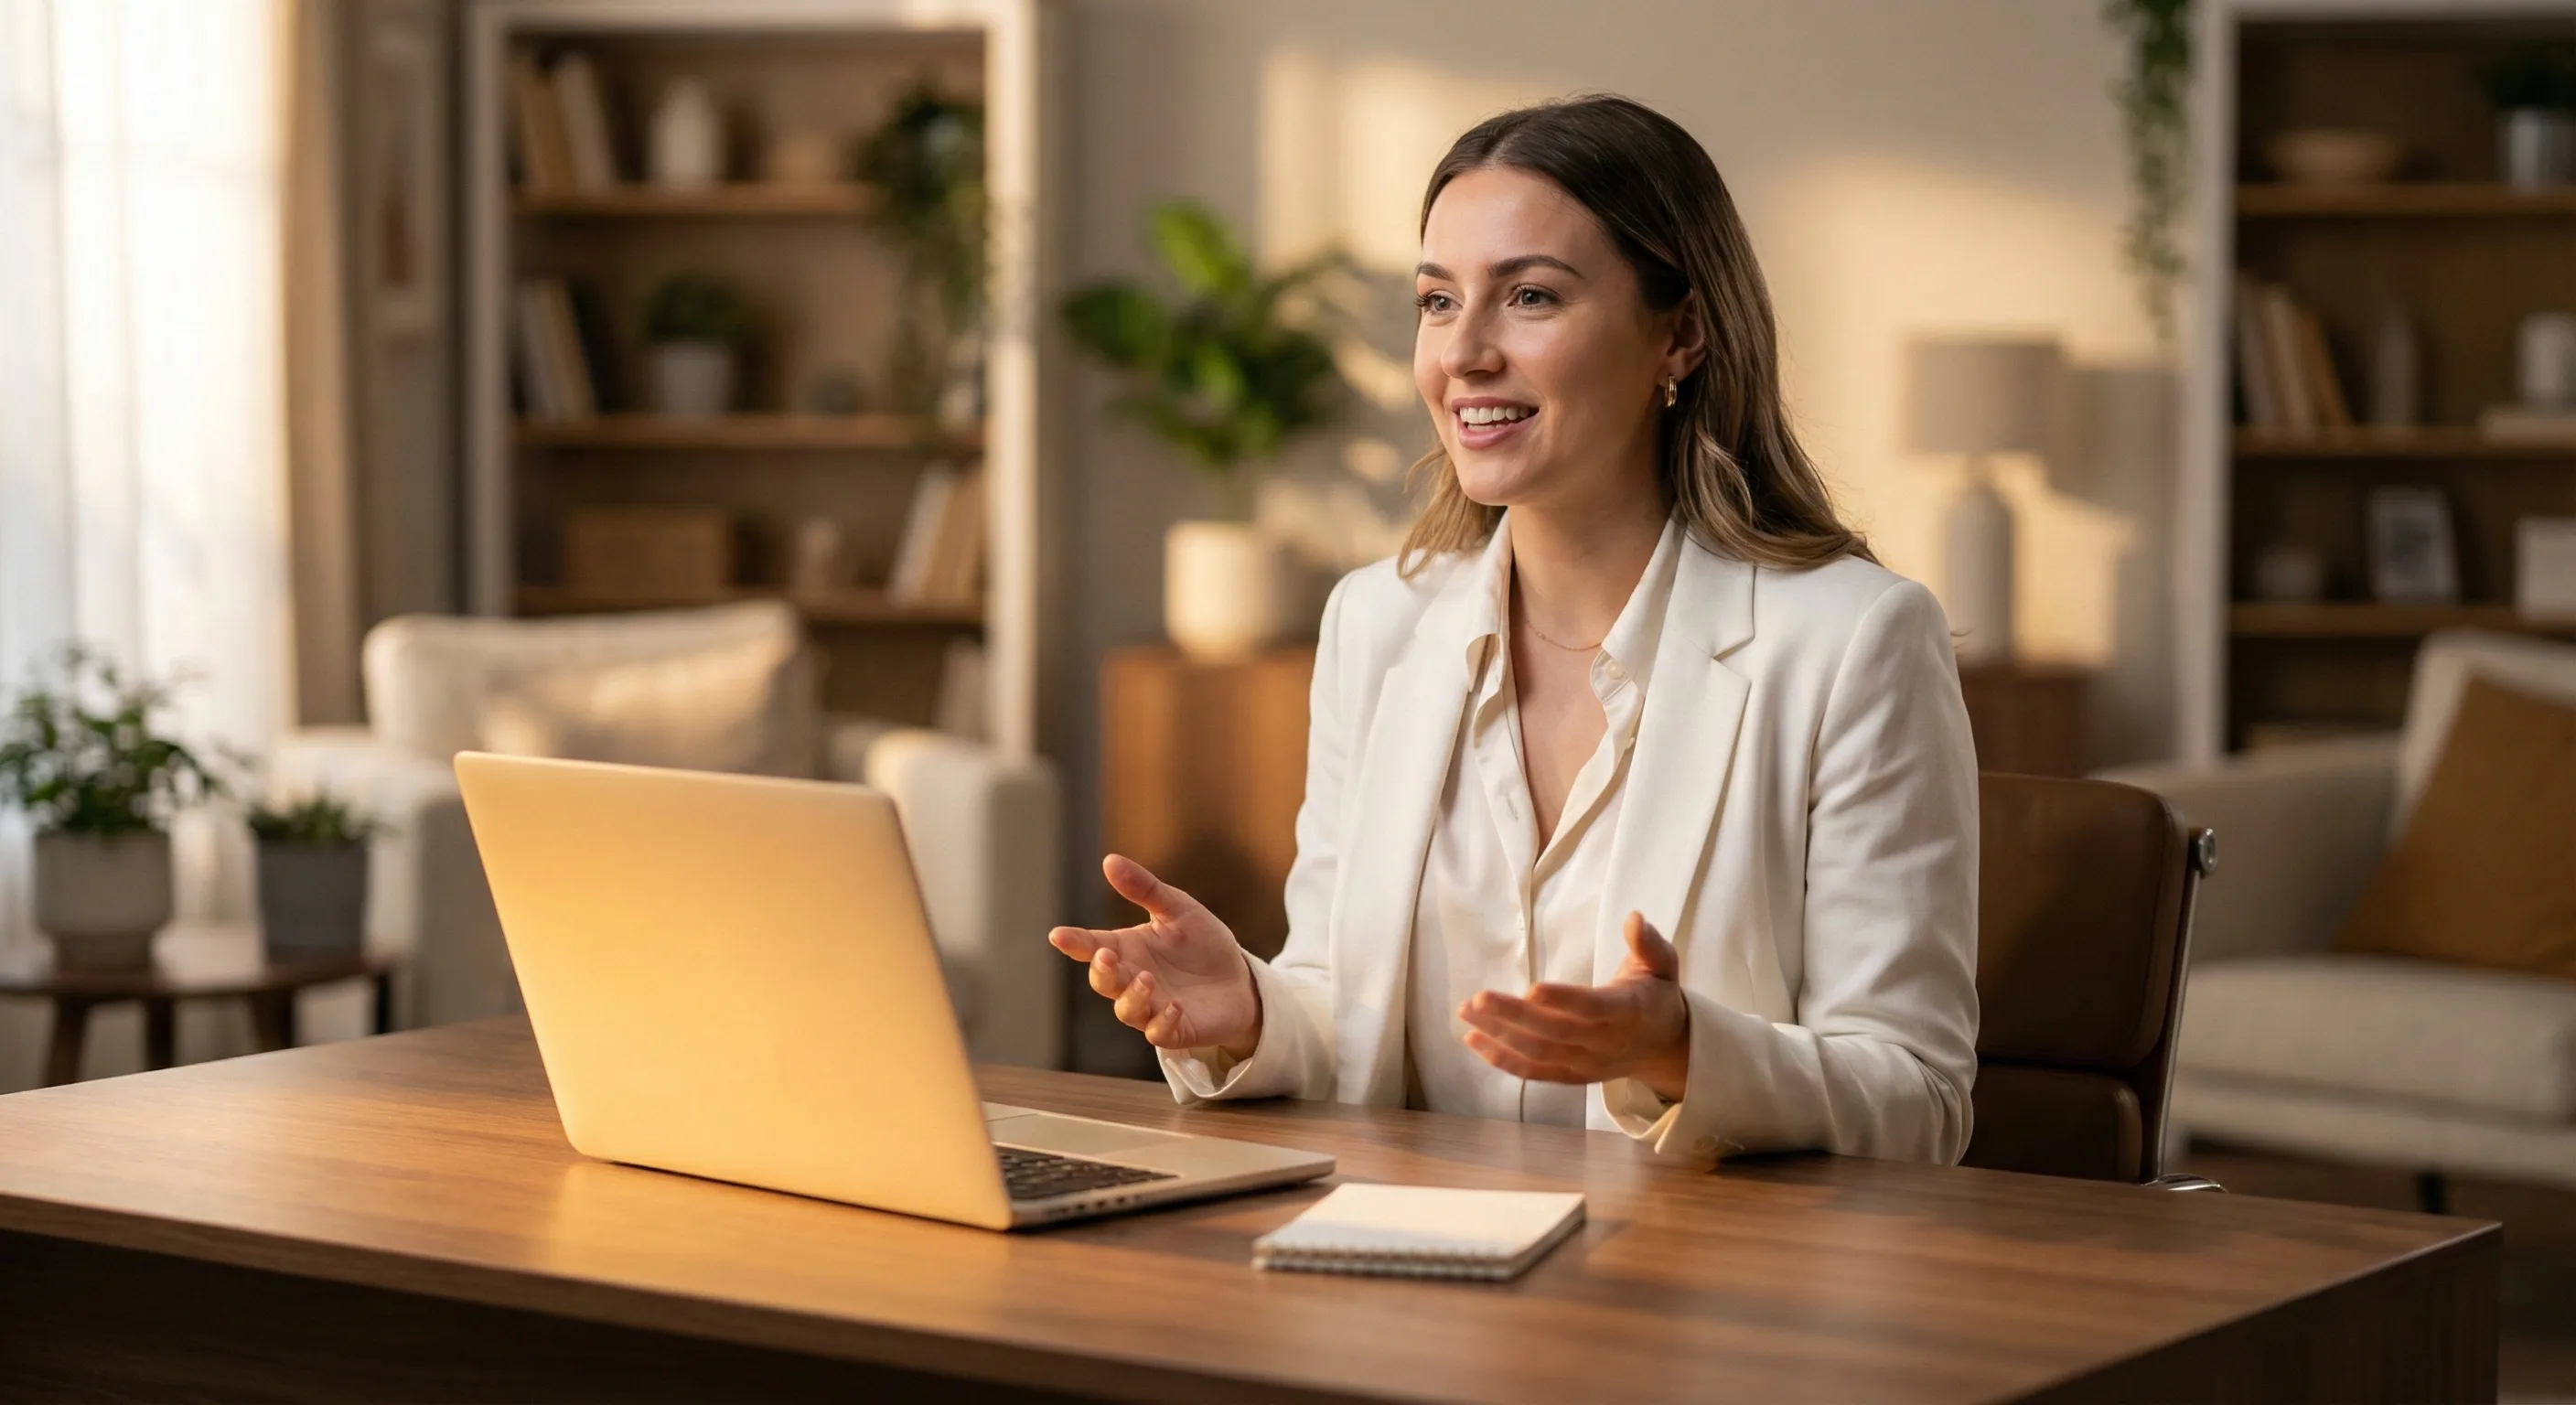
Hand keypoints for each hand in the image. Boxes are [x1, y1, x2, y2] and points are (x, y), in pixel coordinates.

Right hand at [1047, 855, 1261, 1057]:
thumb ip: (1145, 888)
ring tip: (1147, 978)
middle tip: (1106, 956)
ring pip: (1126, 1010)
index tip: (1058, 935)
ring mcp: (1151, 1008)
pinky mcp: (1176, 1030)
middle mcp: (1132, 980)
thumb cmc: (1202, 943)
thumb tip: (1109, 860)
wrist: (1239, 979)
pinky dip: (1163, 1022)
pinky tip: (1175, 1006)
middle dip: (1101, 971)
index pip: (1092, 946)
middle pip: (1103, 982)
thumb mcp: (1178, 908)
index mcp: (1127, 949)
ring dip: (1133, 996)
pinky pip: (1160, 1033)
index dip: (1074, 942)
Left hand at [1456, 911, 1690, 1101]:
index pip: (1592, 1008)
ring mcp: (1586, 1063)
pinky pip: (1534, 1072)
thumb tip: (1634, 917)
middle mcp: (1604, 1043)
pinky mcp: (1571, 1075)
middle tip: (1477, 999)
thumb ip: (1648, 943)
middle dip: (1513, 1017)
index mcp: (1628, 1012)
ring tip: (1465, 1012)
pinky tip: (1474, 1040)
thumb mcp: (1663, 965)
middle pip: (1554, 1033)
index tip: (1531, 988)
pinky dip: (1502, 1060)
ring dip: (1498, 1036)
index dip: (1563, 1001)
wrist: (1666, 1047)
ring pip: (1538, 1054)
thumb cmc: (1657, 997)